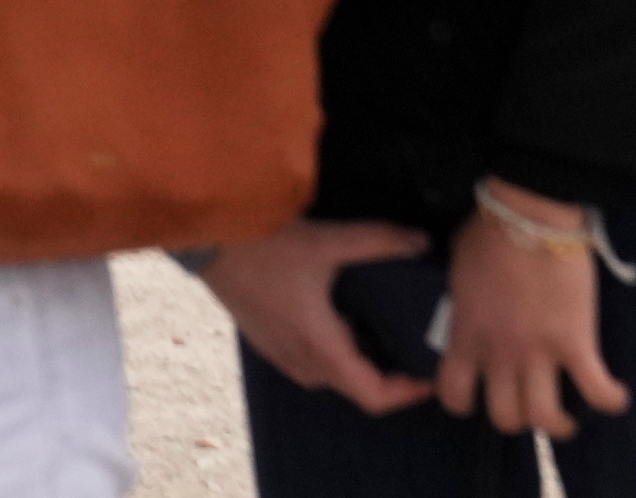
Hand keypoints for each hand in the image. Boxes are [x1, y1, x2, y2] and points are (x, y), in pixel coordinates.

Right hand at [183, 219, 436, 414]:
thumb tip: (420, 243)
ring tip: (377, 331)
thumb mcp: (328, 240)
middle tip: (409, 346)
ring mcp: (280, 355)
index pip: (373, 396)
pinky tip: (337, 320)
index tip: (427, 376)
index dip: (406, 394)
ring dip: (356, 365)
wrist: (208, 241)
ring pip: (330, 378)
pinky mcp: (266, 343)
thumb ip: (378, 241)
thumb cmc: (264, 245)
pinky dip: (332, 355)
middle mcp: (301, 360)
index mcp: (321, 345)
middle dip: (386, 375)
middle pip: (355, 389)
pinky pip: (308, 365)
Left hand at [438, 185, 630, 439]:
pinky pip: (597, 390)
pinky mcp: (576, 342)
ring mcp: (539, 351)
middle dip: (515, 419)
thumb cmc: (490, 232)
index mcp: (467, 333)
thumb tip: (466, 312)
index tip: (475, 394)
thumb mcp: (459, 272)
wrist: (530, 213)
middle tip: (526, 403)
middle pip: (504, 416)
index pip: (453, 392)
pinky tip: (616, 395)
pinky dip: (610, 399)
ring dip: (557, 425)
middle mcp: (500, 352)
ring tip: (566, 418)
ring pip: (545, 417)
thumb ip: (464, 304)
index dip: (462, 402)